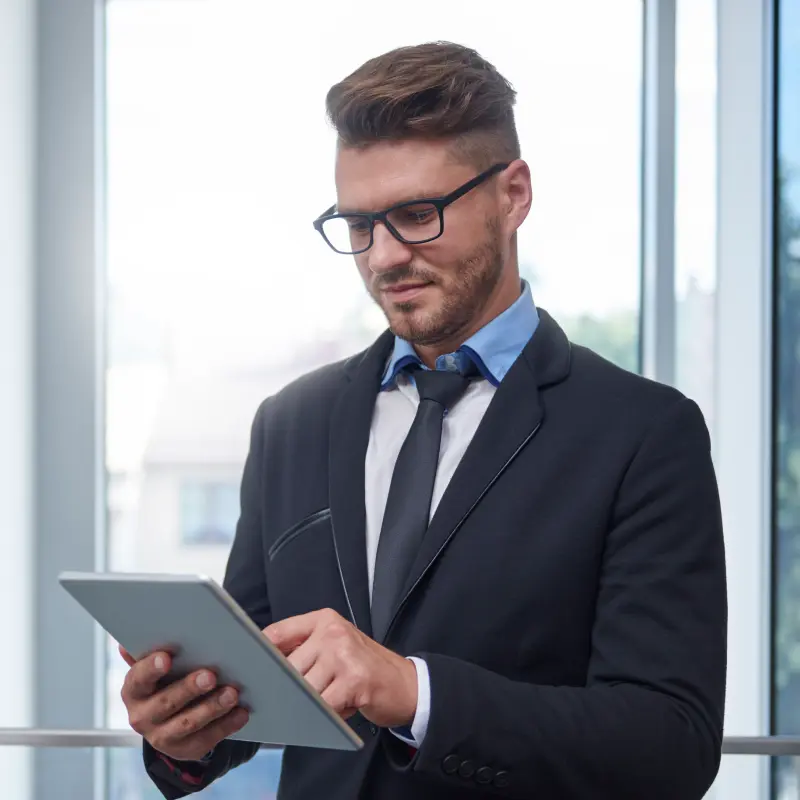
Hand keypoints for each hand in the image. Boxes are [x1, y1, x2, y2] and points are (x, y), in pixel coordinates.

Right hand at [119, 645, 248, 760]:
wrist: (168, 720)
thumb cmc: (165, 681)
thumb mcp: (156, 668)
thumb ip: (148, 653)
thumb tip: (126, 644)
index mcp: (134, 691)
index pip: (138, 679)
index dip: (151, 669)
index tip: (167, 657)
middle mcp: (143, 717)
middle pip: (166, 703)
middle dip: (189, 688)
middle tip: (211, 675)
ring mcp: (163, 737)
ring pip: (188, 723)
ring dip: (212, 707)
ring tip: (232, 693)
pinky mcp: (185, 749)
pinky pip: (207, 739)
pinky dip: (226, 725)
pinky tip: (241, 712)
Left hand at [263, 609, 417, 728]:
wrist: (406, 684)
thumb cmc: (363, 668)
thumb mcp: (334, 647)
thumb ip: (303, 649)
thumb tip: (261, 667)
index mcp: (324, 620)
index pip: (278, 633)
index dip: (259, 654)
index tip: (247, 671)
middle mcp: (332, 632)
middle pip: (288, 667)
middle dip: (286, 689)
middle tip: (287, 701)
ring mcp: (343, 654)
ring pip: (304, 689)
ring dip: (310, 704)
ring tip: (328, 701)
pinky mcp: (354, 680)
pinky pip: (323, 705)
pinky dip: (324, 715)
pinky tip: (338, 710)